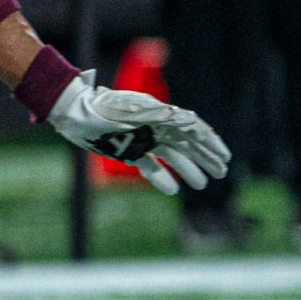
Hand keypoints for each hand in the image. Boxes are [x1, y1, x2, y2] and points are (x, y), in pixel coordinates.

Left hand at [47, 71, 230, 196]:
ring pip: (172, 157)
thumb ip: (162, 117)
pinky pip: (149, 167)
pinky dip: (161, 178)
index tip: (225, 158)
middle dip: (206, 158)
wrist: (74, 112)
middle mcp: (157, 128)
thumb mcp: (133, 112)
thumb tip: (193, 120)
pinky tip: (172, 189)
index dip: (212, 144)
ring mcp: (144, 140)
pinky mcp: (128, 152)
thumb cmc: (104, 110)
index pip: (194, 130)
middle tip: (222, 173)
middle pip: (188, 145)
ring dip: (189, 170)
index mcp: (163, 116)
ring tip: (202, 184)